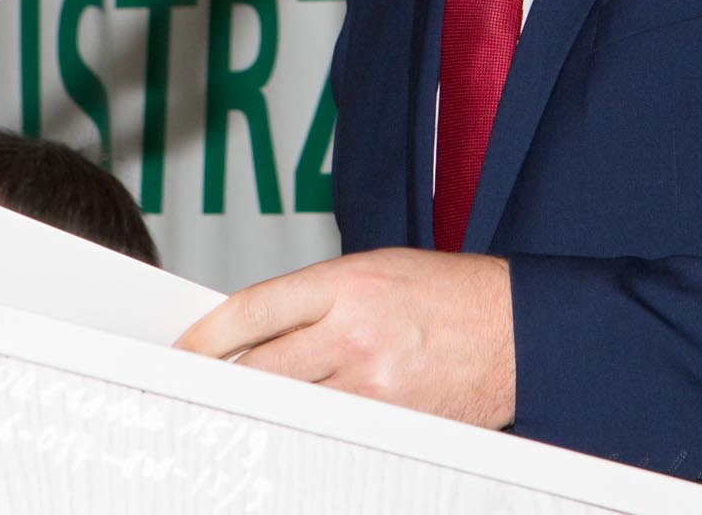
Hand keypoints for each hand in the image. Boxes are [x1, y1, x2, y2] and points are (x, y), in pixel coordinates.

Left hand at [174, 247, 514, 426]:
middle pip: (260, 369)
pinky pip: (331, 430)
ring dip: (263, 409)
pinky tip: (297, 427)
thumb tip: (254, 331)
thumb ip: (315, 299)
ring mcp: (375, 386)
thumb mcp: (376, 271)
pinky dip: (308, 428)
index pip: (252, 311)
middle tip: (194, 391)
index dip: (205, 337)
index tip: (180, 352)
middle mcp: (356, 334)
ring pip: (291, 406)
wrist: (521, 330)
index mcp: (348, 284)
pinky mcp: (393, 424)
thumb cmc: (450, 293)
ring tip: (238, 413)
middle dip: (224, 382)